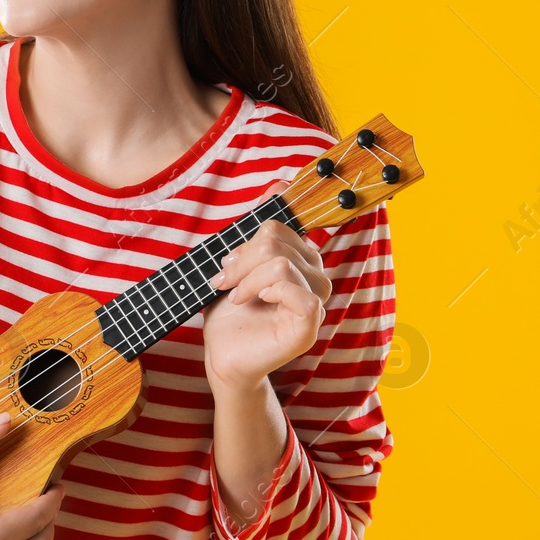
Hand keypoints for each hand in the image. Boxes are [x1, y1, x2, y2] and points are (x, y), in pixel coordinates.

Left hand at [202, 181, 332, 394]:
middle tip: (224, 281)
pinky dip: (268, 291)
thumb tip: (279, 184)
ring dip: (247, 279)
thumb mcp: (239, 265)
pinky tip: (256, 302)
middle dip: (241, 260)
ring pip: (281, 263)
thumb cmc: (231, 313)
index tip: (231, 258)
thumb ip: (258, 230)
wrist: (223, 355)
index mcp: (301, 259)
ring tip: (236, 296)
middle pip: (277, 240)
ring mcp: (316, 300)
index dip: (254, 235)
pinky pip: (298, 291)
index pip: (281, 225)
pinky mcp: (311, 323)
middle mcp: (315, 276)